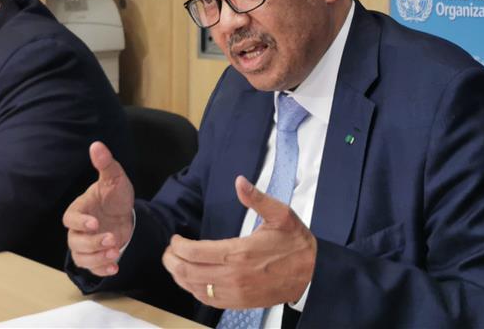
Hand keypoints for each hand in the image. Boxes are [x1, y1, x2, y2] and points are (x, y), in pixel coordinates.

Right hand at [63, 142, 134, 275]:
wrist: (124, 213)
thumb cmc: (115, 195)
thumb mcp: (115, 178)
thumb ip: (106, 164)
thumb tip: (97, 145)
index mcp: (80, 210)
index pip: (70, 219)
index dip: (79, 222)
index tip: (94, 223)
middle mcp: (79, 229)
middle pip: (75, 242)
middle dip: (92, 243)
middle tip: (112, 238)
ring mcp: (86, 244)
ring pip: (81, 257)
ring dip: (97, 258)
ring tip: (115, 253)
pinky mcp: (96, 256)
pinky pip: (92, 269)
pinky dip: (101, 270)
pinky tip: (115, 267)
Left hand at [162, 176, 315, 308]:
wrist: (313, 274)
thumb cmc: (296, 243)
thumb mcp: (280, 214)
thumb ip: (257, 198)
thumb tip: (239, 181)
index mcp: (239, 252)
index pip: (195, 252)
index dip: (178, 246)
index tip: (175, 239)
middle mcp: (234, 275)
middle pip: (189, 272)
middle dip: (172, 261)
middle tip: (170, 251)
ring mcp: (236, 292)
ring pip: (195, 288)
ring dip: (179, 276)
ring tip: (175, 264)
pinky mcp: (239, 302)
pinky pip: (208, 300)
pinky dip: (194, 290)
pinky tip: (191, 281)